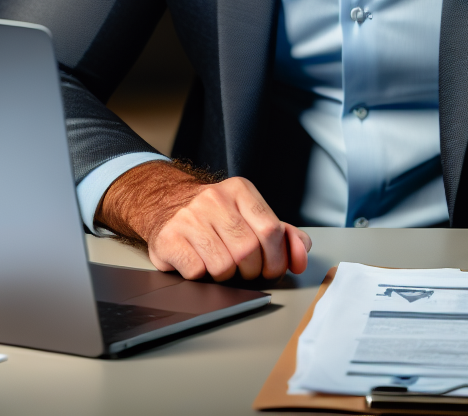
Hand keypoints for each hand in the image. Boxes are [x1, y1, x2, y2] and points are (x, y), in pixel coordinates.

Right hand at [96, 162, 310, 281]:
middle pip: (248, 252)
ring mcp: (189, 217)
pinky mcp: (169, 237)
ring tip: (218, 262)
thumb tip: (301, 257)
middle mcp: (214, 198)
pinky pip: (198, 272)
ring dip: (226, 275)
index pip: (271, 230)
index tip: (270, 268)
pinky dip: (202, 276)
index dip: (276, 258)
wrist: (165, 204)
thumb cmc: (215, 217)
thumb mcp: (251, 216)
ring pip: (224, 266)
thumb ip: (284, 235)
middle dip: (251, 271)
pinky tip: (198, 262)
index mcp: (240, 190)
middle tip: (244, 269)